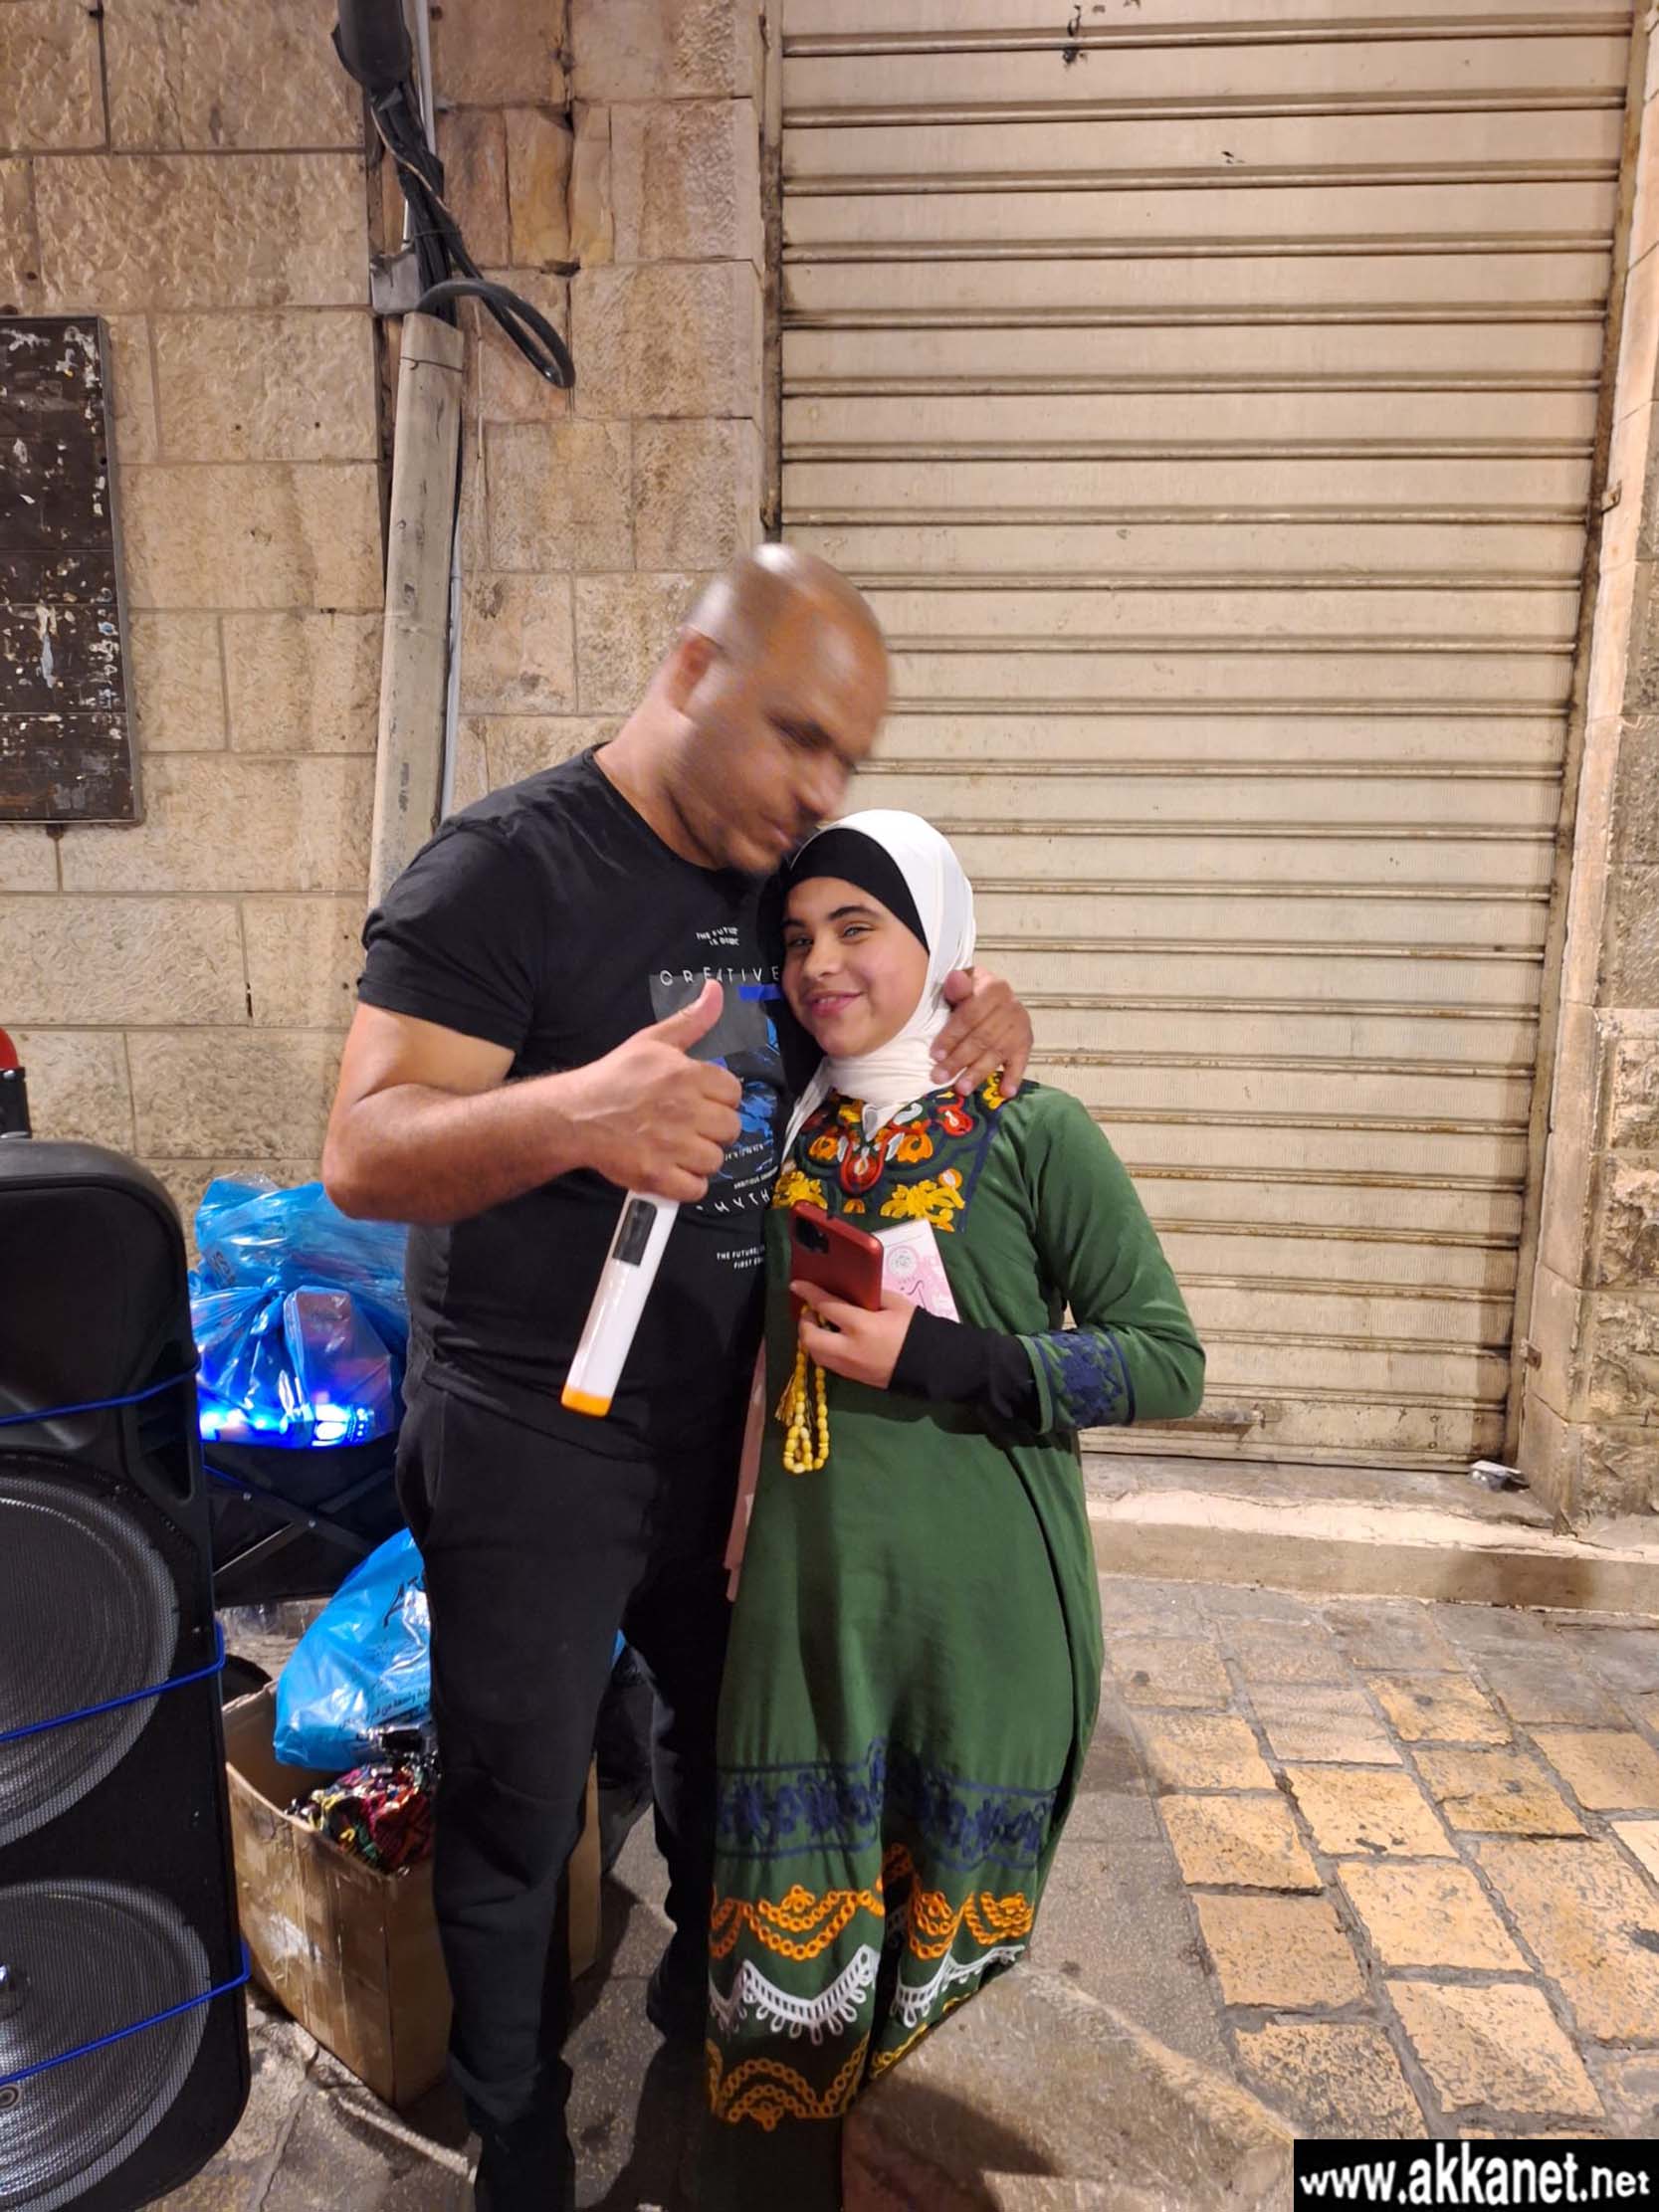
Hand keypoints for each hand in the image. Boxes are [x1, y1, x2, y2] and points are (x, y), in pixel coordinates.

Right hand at [561, 979, 742, 1201]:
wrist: (575, 1115)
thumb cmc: (614, 1078)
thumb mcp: (653, 1041)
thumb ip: (692, 1020)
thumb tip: (717, 990)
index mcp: (687, 1075)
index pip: (734, 1092)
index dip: (719, 1098)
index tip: (701, 1101)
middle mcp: (684, 1110)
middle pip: (730, 1129)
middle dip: (713, 1129)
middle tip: (689, 1127)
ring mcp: (671, 1145)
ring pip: (715, 1160)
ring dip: (700, 1158)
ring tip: (678, 1148)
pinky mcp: (657, 1175)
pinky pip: (695, 1188)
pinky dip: (687, 1184)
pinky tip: (672, 1170)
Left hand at [794, 1284, 915, 1389]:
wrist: (931, 1364)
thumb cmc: (915, 1330)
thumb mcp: (895, 1303)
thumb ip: (870, 1295)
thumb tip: (852, 1292)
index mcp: (860, 1325)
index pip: (825, 1306)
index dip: (809, 1293)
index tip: (796, 1285)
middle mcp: (848, 1348)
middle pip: (809, 1337)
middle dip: (804, 1322)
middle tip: (812, 1311)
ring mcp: (848, 1366)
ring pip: (815, 1354)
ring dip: (811, 1338)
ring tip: (821, 1325)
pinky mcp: (853, 1378)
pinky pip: (827, 1363)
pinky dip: (823, 1350)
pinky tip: (832, 1339)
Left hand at [932, 967, 1031, 1095]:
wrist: (993, 993)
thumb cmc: (969, 992)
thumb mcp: (962, 982)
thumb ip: (957, 985)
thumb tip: (955, 980)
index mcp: (993, 989)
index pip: (970, 1016)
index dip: (951, 1036)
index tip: (934, 1054)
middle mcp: (1010, 1007)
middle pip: (982, 1037)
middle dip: (959, 1059)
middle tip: (940, 1077)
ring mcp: (1020, 1027)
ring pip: (996, 1052)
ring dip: (978, 1072)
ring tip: (962, 1088)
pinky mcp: (1026, 1043)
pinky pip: (1020, 1062)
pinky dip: (1013, 1078)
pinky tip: (1005, 1093)